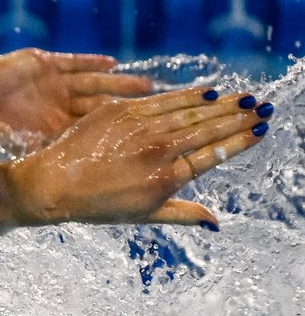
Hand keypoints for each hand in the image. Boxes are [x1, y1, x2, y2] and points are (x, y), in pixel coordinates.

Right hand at [0, 49, 153, 148]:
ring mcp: (52, 82)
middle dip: (128, 103)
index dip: (119, 127)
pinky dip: (92, 62)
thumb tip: (70, 175)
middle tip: (157, 107)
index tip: (146, 131)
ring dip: (118, 83)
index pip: (94, 125)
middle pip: (101, 101)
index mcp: (55, 123)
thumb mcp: (21, 147)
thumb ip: (46, 154)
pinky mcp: (41, 62)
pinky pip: (73, 62)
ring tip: (145, 85)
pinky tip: (113, 64)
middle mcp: (58, 102)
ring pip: (93, 81)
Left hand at [4, 88, 272, 226]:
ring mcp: (139, 128)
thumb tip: (217, 224)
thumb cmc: (98, 206)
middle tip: (262, 106)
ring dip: (220, 103)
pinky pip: (162, 99)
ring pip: (189, 110)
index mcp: (167, 178)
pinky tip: (207, 91)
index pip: (215, 153)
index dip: (241, 140)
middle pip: (208, 128)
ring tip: (243, 97)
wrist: (53, 184)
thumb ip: (183, 214)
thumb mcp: (143, 216)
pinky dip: (187, 95)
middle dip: (238, 117)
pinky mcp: (120, 110)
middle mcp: (157, 151)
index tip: (261, 129)